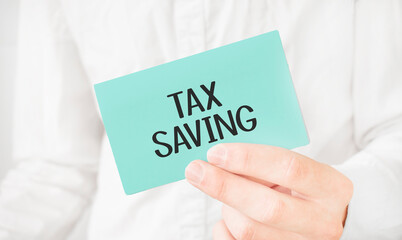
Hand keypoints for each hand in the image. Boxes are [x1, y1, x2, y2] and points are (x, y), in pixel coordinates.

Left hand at [185, 143, 352, 239]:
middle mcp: (322, 222)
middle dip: (225, 187)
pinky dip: (224, 227)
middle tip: (195, 170)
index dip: (249, 159)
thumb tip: (217, 160)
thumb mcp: (292, 168)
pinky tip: (231, 213)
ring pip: (248, 230)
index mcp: (331, 187)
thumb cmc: (300, 185)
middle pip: (267, 208)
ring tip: (229, 192)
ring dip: (227, 207)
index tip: (215, 152)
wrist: (323, 216)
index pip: (290, 168)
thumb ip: (263, 163)